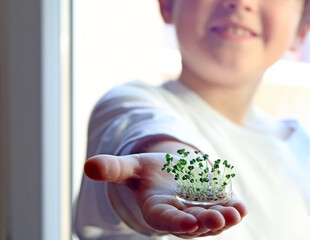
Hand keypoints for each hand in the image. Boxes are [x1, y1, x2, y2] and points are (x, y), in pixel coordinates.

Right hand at [84, 153, 247, 237]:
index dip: (176, 222)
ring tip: (235, 212)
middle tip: (218, 218)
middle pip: (193, 224)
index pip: (165, 220)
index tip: (188, 222)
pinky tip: (240, 206)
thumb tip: (88, 166)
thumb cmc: (149, 172)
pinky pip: (224, 210)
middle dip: (205, 223)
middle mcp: (179, 215)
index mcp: (158, 209)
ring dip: (224, 219)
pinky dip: (233, 210)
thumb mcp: (132, 166)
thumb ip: (113, 168)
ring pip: (212, 220)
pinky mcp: (213, 204)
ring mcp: (198, 211)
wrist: (170, 172)